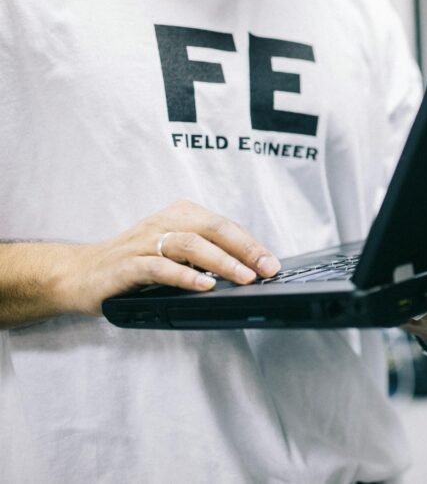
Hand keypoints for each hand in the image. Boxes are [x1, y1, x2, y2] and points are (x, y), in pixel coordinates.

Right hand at [58, 200, 280, 315]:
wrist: (80, 273)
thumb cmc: (135, 261)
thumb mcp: (174, 250)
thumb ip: (206, 252)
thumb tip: (250, 266)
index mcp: (180, 214)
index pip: (225, 225)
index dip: (251, 244)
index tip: (272, 263)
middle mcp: (164, 222)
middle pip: (213, 228)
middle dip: (244, 248)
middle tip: (266, 269)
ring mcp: (144, 242)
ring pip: (190, 244)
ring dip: (221, 261)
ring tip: (243, 278)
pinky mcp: (127, 265)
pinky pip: (160, 268)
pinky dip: (185, 276)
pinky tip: (204, 286)